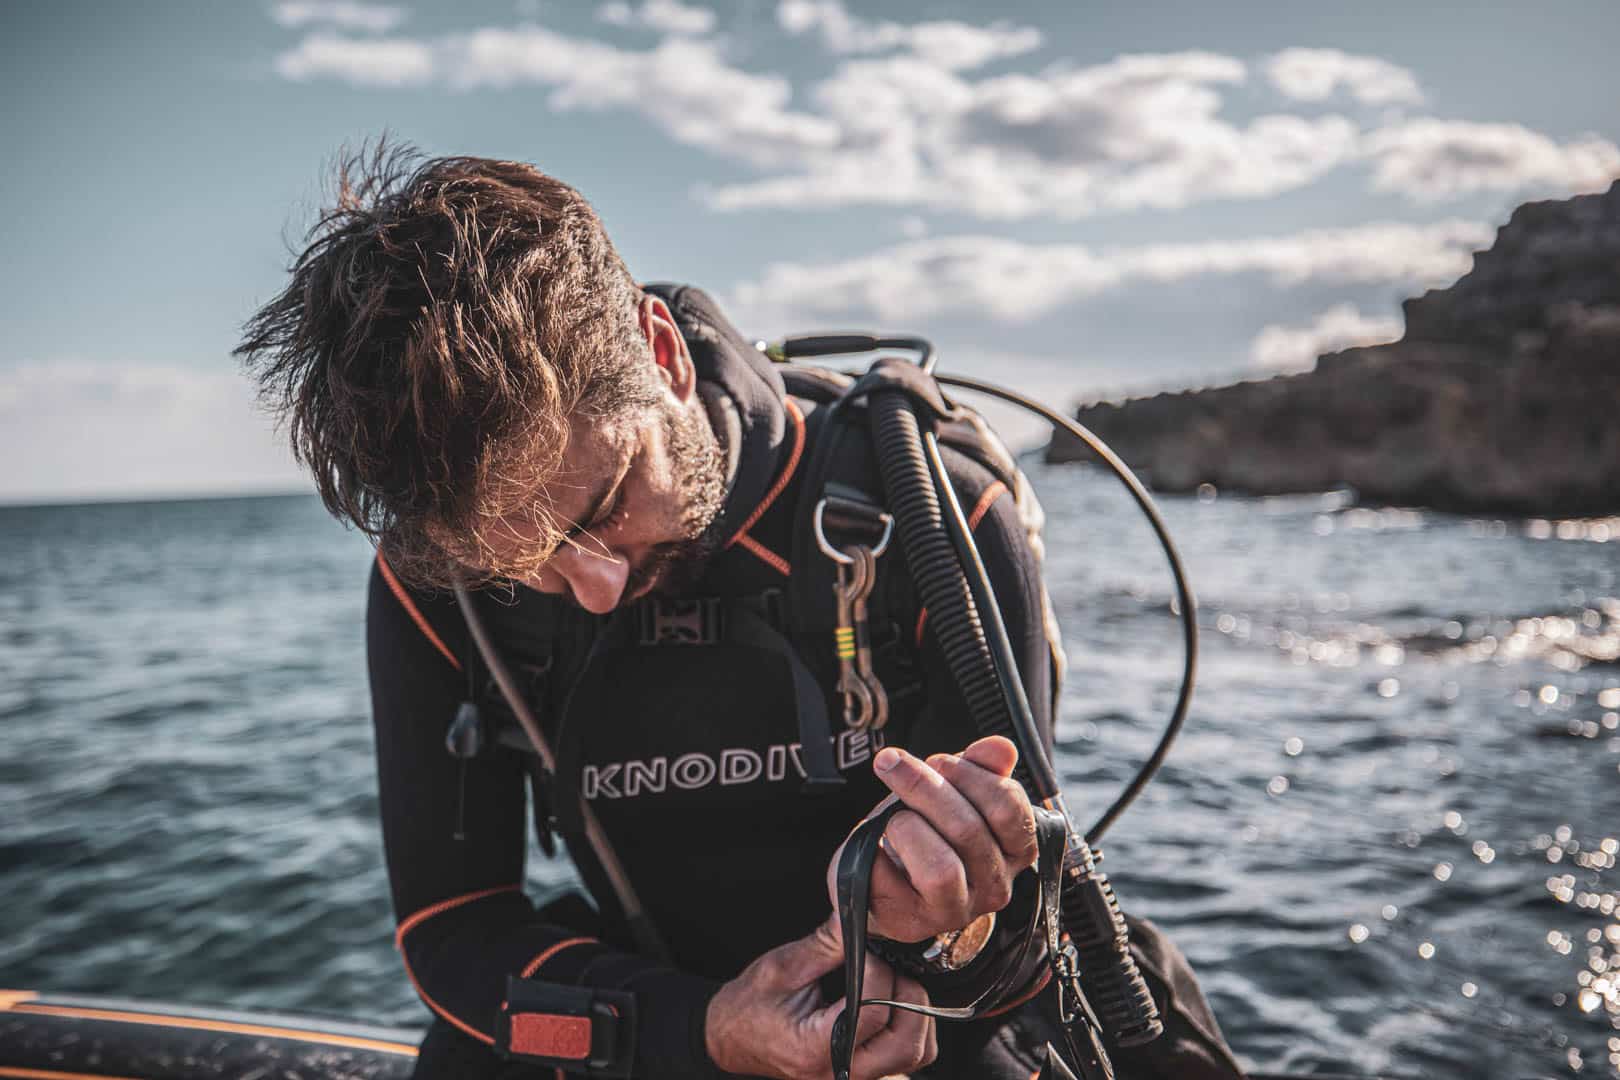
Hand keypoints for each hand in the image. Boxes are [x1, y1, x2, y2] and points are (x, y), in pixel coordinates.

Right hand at [705, 913, 936, 1078]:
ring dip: (913, 1012)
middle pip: (906, 1042)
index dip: (879, 972)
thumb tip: (860, 914)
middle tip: (886, 968)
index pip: (873, 1012)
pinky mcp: (862, 1071)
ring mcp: (853, 1075)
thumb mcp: (782, 966)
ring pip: (914, 1052)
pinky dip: (908, 1025)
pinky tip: (887, 1000)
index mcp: (816, 1048)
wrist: (729, 1036)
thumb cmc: (749, 1005)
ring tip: (887, 984)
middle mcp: (840, 1071)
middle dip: (906, 994)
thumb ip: (827, 943)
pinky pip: (905, 1055)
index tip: (866, 950)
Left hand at [829, 735, 1037, 944]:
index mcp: (1014, 850)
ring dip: (907, 826)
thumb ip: (979, 768)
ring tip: (894, 820)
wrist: (877, 879)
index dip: (971, 776)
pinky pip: (890, 879)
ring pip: (940, 868)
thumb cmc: (922, 832)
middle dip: (924, 787)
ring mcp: (955, 910)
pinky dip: (873, 850)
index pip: (1010, 810)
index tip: (938, 761)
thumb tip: (1001, 749)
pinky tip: (874, 846)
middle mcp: (994, 886)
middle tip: (893, 766)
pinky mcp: (911, 922)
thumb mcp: (951, 792)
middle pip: (968, 830)